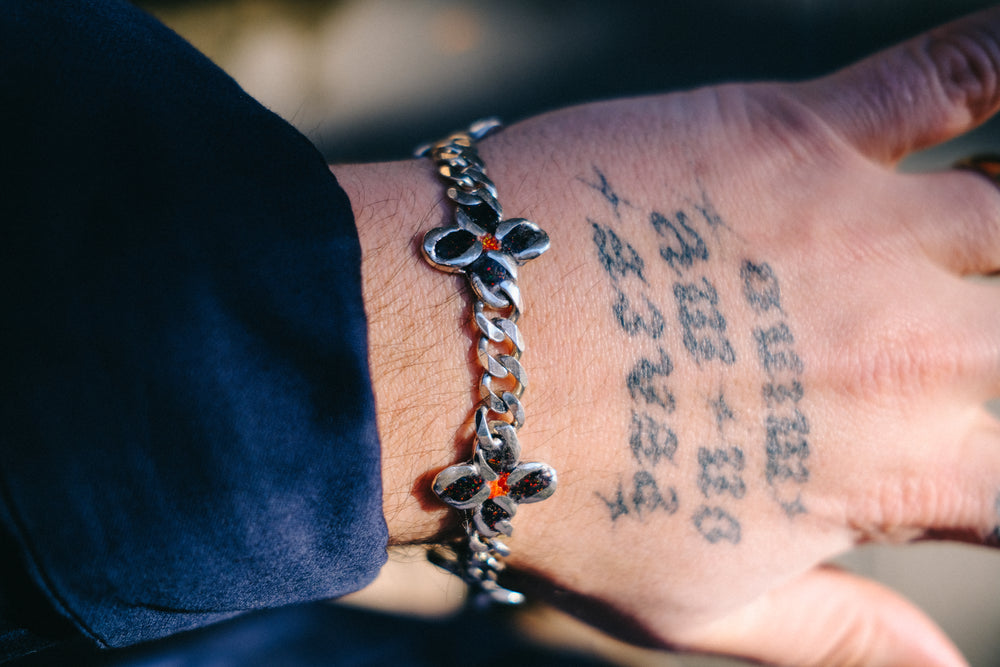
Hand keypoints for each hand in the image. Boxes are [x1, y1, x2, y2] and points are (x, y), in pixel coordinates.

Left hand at [339, 7, 999, 664]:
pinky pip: (942, 75)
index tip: (981, 448)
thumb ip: (840, 638)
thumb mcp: (702, 606)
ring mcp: (863, 228)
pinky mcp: (796, 134)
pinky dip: (997, 59)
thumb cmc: (563, 498)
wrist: (451, 363)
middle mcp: (913, 348)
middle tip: (966, 339)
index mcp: (900, 472)